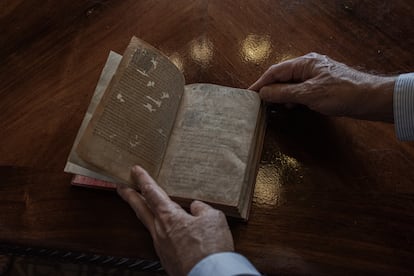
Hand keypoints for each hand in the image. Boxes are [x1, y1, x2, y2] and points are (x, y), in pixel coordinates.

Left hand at [117, 166, 233, 275]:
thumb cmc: (211, 247)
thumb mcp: (213, 218)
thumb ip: (202, 209)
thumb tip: (196, 207)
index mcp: (169, 217)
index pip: (151, 192)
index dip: (143, 179)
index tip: (134, 170)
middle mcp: (160, 231)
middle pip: (140, 209)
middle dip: (129, 196)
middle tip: (120, 187)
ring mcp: (161, 246)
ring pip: (149, 225)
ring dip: (144, 213)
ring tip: (144, 207)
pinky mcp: (167, 259)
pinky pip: (162, 239)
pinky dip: (162, 230)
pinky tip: (172, 231)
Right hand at [249, 53, 396, 121]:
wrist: (370, 99)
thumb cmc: (341, 93)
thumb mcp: (308, 94)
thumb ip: (284, 93)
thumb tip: (263, 93)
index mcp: (304, 63)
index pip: (275, 71)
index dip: (260, 83)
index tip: (249, 94)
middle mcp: (308, 66)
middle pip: (282, 77)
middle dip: (270, 90)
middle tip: (258, 103)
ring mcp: (315, 76)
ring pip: (291, 85)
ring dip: (281, 95)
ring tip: (272, 107)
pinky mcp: (321, 86)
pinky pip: (300, 91)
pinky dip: (293, 99)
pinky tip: (291, 107)